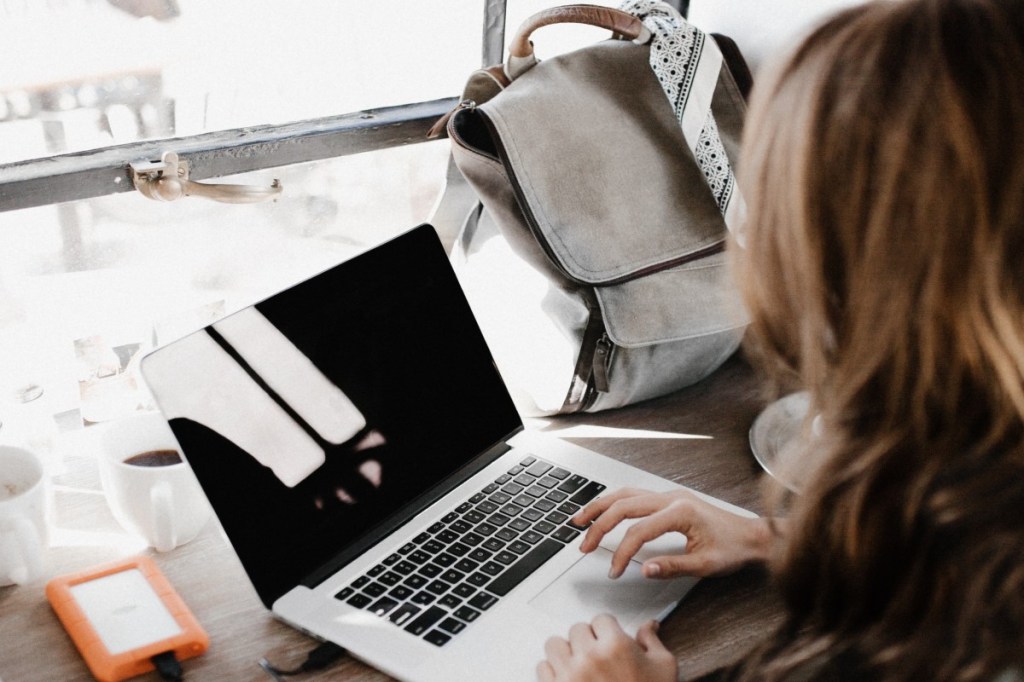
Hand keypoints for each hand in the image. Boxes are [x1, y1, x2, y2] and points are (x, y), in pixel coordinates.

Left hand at [536, 616, 675, 681]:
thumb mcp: (663, 669)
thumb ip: (652, 642)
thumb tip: (649, 626)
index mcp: (616, 646)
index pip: (601, 619)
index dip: (608, 631)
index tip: (610, 641)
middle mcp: (589, 657)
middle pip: (576, 629)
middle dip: (587, 640)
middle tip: (597, 656)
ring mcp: (569, 675)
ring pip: (554, 645)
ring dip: (566, 653)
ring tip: (579, 665)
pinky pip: (542, 668)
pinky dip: (553, 672)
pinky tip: (569, 679)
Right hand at [574, 487, 772, 578]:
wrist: (752, 536)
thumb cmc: (733, 548)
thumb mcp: (705, 565)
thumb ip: (672, 567)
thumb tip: (644, 570)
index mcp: (680, 512)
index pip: (638, 531)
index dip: (622, 553)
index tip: (614, 571)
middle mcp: (671, 498)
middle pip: (624, 505)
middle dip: (599, 525)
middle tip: (583, 545)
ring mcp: (669, 495)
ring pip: (626, 494)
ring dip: (601, 506)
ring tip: (580, 520)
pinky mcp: (670, 498)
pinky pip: (635, 495)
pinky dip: (615, 502)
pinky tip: (604, 510)